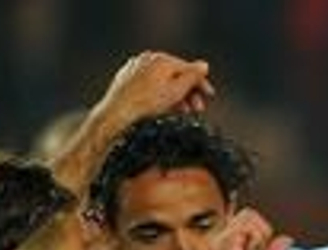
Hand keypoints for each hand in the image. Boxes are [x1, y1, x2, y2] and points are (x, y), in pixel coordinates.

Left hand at [94, 52, 214, 125]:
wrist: (117, 113)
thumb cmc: (145, 104)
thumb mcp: (175, 92)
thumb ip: (192, 77)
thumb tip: (204, 65)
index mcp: (162, 60)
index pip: (188, 69)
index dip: (201, 83)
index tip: (210, 95)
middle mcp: (149, 59)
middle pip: (175, 75)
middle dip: (188, 93)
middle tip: (196, 109)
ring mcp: (137, 67)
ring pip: (163, 80)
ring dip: (176, 96)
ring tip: (181, 111)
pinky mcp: (128, 77)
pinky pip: (149, 84)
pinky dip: (160, 94)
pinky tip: (163, 107)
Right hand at [194, 209, 291, 249]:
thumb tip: (287, 239)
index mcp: (231, 243)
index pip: (249, 220)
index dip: (260, 232)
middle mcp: (226, 236)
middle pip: (249, 212)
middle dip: (262, 229)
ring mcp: (224, 235)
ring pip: (250, 214)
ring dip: (259, 234)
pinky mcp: (226, 238)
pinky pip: (249, 226)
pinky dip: (255, 239)